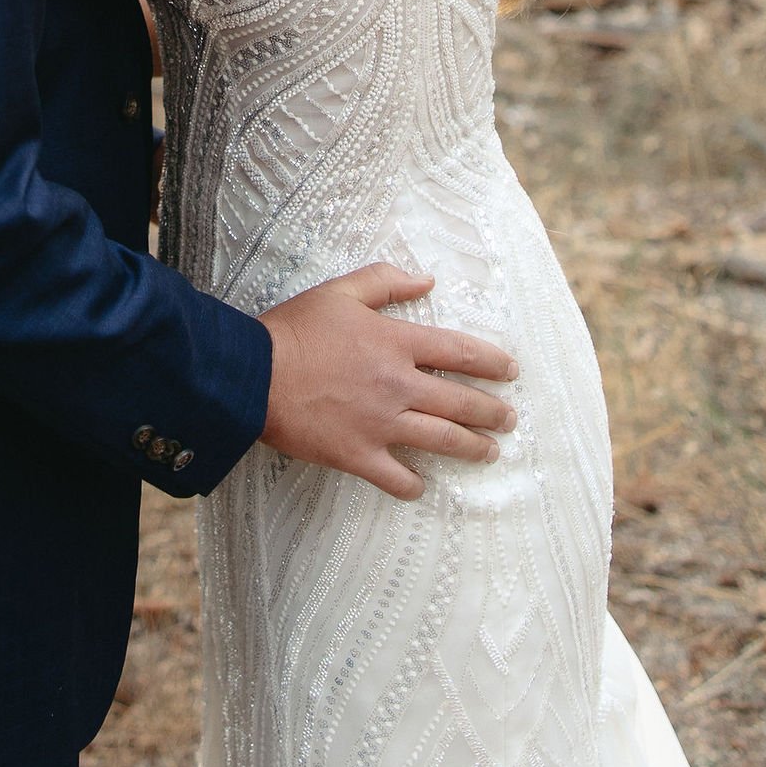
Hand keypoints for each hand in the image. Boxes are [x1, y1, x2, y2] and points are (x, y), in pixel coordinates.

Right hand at [259, 267, 518, 501]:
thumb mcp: (341, 291)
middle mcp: (398, 386)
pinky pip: (396, 478)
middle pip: (460, 402)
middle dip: (492, 412)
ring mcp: (380, 424)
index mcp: (397, 344)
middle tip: (509, 419)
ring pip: (441, 440)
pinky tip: (422, 487)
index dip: (491, 362)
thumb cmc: (295, 329)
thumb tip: (426, 279)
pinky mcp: (357, 455)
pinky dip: (412, 484)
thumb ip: (387, 282)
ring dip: (471, 448)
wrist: (254, 375)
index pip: (460, 352)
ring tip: (490, 452)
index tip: (511, 370)